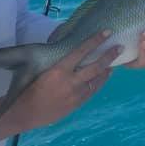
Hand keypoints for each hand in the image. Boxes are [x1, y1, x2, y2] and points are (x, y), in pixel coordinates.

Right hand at [0, 30, 121, 142]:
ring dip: (106, 70)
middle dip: (109, 56)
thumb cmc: (28, 88)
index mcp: (59, 70)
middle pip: (95, 67)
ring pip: (96, 80)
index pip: (81, 51)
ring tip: (114, 62)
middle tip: (119, 47)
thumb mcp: (42, 71)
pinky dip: (99, 83)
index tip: (106, 32)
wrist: (25, 113)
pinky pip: (92, 92)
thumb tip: (69, 53)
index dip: (95, 40)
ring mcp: (75, 95)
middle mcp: (70, 82)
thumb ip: (58, 64)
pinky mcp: (76, 104)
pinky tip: (103, 78)